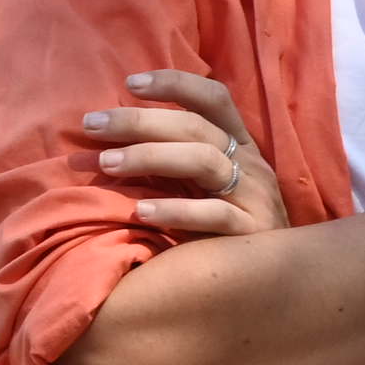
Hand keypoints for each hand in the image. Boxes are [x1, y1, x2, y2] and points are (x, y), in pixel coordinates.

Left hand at [80, 70, 285, 239]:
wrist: (272, 280)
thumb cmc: (224, 229)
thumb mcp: (204, 186)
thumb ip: (171, 160)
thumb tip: (105, 143)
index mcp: (240, 145)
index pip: (214, 99)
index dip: (176, 84)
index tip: (130, 84)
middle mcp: (251, 164)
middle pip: (196, 128)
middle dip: (140, 122)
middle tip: (92, 125)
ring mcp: (255, 197)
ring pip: (204, 161)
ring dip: (151, 157)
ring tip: (107, 164)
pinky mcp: (252, 233)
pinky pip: (214, 215)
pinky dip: (177, 210)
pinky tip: (141, 211)